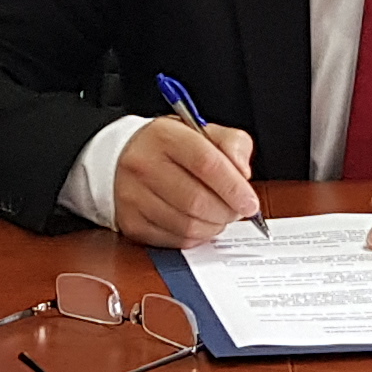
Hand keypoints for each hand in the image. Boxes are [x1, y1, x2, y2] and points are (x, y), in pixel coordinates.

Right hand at [111, 116, 258, 246]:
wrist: (121, 159)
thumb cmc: (168, 148)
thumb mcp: (201, 131)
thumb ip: (231, 143)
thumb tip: (242, 173)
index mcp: (164, 136)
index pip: (206, 163)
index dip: (233, 187)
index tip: (250, 202)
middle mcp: (143, 165)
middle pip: (197, 200)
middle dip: (227, 211)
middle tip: (237, 210)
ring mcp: (133, 196)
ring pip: (187, 225)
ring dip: (213, 226)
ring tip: (218, 215)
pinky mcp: (131, 222)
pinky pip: (175, 240)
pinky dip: (196, 237)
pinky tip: (200, 223)